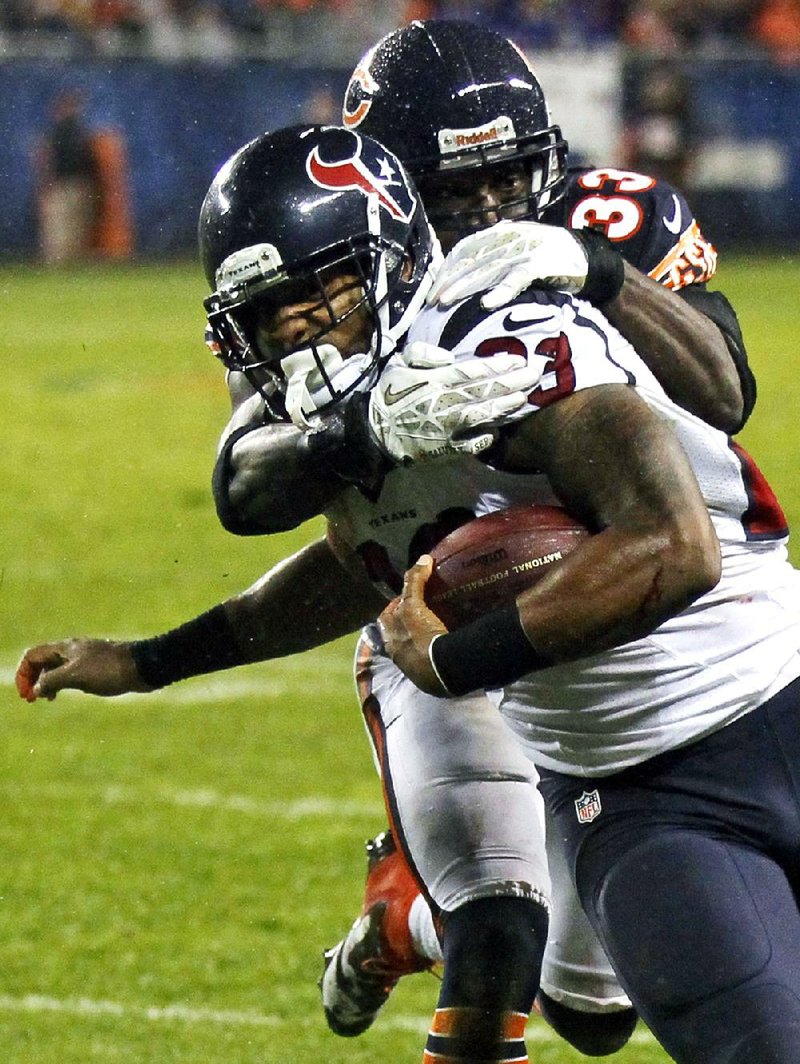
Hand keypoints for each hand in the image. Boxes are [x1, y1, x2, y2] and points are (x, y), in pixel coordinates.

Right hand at [15, 639, 152, 702]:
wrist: (143, 666)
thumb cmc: (110, 669)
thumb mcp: (76, 676)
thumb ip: (52, 681)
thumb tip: (36, 689)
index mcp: (66, 648)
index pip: (33, 655)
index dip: (25, 674)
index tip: (28, 694)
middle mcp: (73, 650)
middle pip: (44, 660)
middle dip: (34, 678)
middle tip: (32, 699)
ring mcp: (86, 658)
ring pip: (59, 668)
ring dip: (49, 682)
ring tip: (49, 699)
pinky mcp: (98, 667)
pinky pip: (73, 673)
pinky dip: (65, 683)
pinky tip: (71, 692)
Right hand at [369, 341, 540, 461]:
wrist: (374, 431)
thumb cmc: (389, 393)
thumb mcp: (399, 363)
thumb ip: (423, 353)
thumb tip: (450, 356)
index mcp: (433, 381)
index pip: (471, 371)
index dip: (496, 366)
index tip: (518, 360)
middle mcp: (442, 403)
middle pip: (483, 392)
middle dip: (511, 383)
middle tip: (535, 375)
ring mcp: (444, 428)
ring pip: (481, 416)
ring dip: (504, 407)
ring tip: (525, 398)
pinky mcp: (443, 449)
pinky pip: (468, 445)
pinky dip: (483, 438)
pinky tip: (498, 431)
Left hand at [379, 555, 448, 695]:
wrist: (439, 670)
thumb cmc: (419, 636)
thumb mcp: (413, 605)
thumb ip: (414, 581)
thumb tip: (423, 558)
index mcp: (388, 635)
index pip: (388, 614)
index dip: (398, 603)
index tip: (412, 595)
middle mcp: (395, 651)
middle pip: (400, 631)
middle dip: (409, 621)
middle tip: (426, 609)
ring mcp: (411, 665)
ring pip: (413, 645)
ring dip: (422, 636)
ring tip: (438, 624)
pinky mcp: (427, 674)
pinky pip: (429, 657)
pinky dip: (434, 649)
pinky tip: (446, 642)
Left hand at [426, 220, 589, 308]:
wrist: (585, 256)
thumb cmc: (546, 259)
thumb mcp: (515, 254)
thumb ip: (492, 261)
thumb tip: (461, 278)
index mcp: (499, 233)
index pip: (464, 250)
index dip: (447, 269)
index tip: (432, 290)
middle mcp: (509, 237)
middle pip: (471, 260)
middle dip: (449, 281)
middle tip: (433, 301)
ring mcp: (525, 248)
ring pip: (488, 268)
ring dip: (465, 286)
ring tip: (447, 302)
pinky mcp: (541, 263)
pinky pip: (517, 277)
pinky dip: (502, 290)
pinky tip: (487, 303)